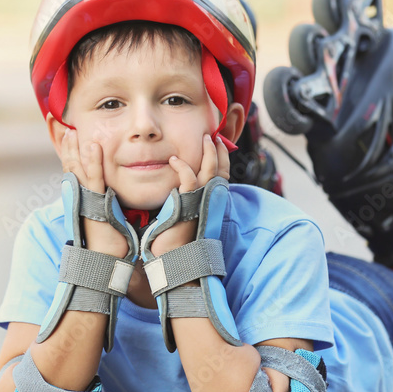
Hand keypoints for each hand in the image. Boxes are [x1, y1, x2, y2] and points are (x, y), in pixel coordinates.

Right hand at [60, 129, 129, 257]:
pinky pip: (94, 178)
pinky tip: (92, 146)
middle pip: (69, 164)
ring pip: (77, 168)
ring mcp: (85, 198)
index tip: (66, 134)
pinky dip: (92, 162)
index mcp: (80, 196)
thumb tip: (107, 193)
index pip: (72, 169)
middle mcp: (78, 195)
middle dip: (65, 145)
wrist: (104, 258)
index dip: (68, 151)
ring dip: (74, 148)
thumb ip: (103, 201)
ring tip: (72, 130)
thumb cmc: (108, 239)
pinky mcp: (95, 203)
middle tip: (61, 125)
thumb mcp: (104, 215)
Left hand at [150, 134, 229, 256]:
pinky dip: (183, 166)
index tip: (217, 144)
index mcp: (209, 202)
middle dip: (219, 151)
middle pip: (221, 170)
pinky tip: (174, 159)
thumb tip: (181, 186)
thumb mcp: (184, 211)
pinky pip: (189, 179)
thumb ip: (187, 198)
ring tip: (205, 138)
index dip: (222, 159)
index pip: (222, 176)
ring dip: (208, 152)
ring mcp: (200, 202)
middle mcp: (209, 201)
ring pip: (210, 171)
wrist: (170, 256)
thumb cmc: (172, 236)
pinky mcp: (187, 204)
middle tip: (213, 136)